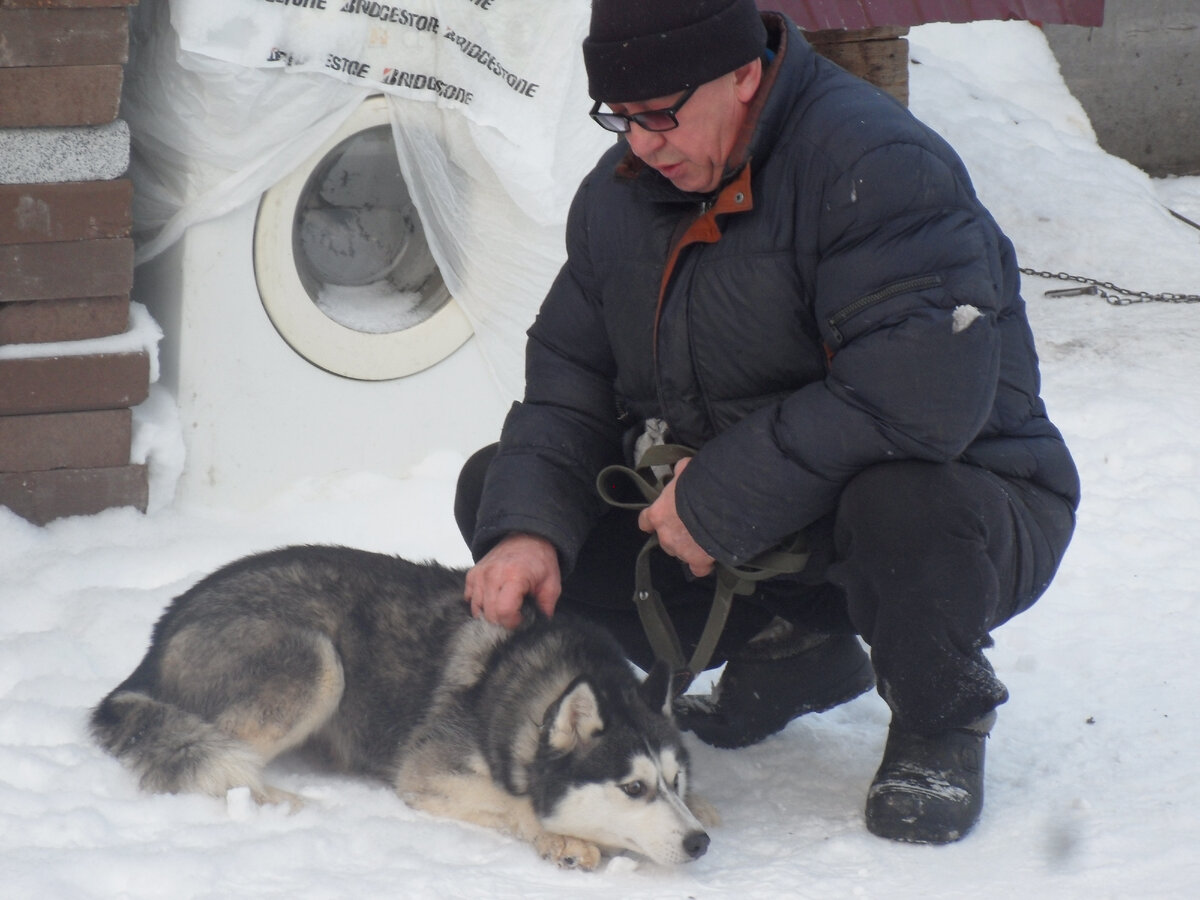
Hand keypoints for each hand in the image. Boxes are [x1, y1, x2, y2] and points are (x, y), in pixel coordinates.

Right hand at [464, 533, 561, 628]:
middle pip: (489, 614)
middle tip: (514, 616)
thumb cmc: (540, 560)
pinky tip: (493, 600)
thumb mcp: (552, 583)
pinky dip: (480, 605)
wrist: (527, 537)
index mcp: (514, 576)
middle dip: (502, 621)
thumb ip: (546, 606)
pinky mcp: (473, 574)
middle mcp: (493, 574)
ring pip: (477, 609)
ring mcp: (480, 574)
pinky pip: (469, 599)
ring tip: (505, 608)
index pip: (503, 611)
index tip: (521, 619)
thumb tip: (541, 624)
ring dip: (490, 615)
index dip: (512, 622)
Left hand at [637, 457, 715, 576]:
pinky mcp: (698, 560)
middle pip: (666, 540)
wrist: (718, 504)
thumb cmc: (699, 485)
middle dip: (677, 535)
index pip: (646, 522)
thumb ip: (681, 473)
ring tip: (706, 538)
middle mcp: (665, 535)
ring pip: (681, 553)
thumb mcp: (686, 471)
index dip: (652, 522)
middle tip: (692, 525)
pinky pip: (699, 568)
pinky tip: (712, 557)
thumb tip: (682, 468)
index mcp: (658, 514)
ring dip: (690, 547)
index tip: (657, 521)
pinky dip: (704, 564)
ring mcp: (681, 550)